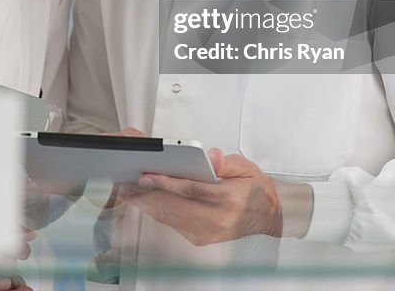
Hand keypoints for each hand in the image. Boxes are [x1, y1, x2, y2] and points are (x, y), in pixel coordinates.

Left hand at [121, 149, 282, 245]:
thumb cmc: (254, 189)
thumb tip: (210, 157)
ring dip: (148, 204)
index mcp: (229, 198)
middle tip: (126, 183)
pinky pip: (174, 224)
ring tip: (129, 191)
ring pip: (171, 217)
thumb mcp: (244, 168)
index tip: (147, 176)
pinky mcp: (201, 238)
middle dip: (148, 194)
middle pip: (176, 205)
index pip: (193, 190)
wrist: (267, 215)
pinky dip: (158, 212)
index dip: (167, 183)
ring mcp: (209, 232)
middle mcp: (218, 219)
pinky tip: (146, 202)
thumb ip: (225, 163)